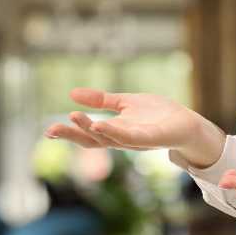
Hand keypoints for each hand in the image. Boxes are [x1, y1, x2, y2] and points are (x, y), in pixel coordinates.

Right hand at [44, 87, 203, 150]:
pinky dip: (114, 133)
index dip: (68, 133)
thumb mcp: (124, 102)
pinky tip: (101, 125)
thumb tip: (71, 93)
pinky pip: (129, 138)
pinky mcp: (150, 139)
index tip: (48, 130)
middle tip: (51, 129)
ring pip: (108, 138)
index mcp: (113, 131)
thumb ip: (100, 100)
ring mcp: (135, 141)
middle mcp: (121, 139)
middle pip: (92, 140)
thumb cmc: (157, 114)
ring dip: (91, 130)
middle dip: (72, 135)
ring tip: (74, 118)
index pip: (87, 134)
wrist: (187, 123)